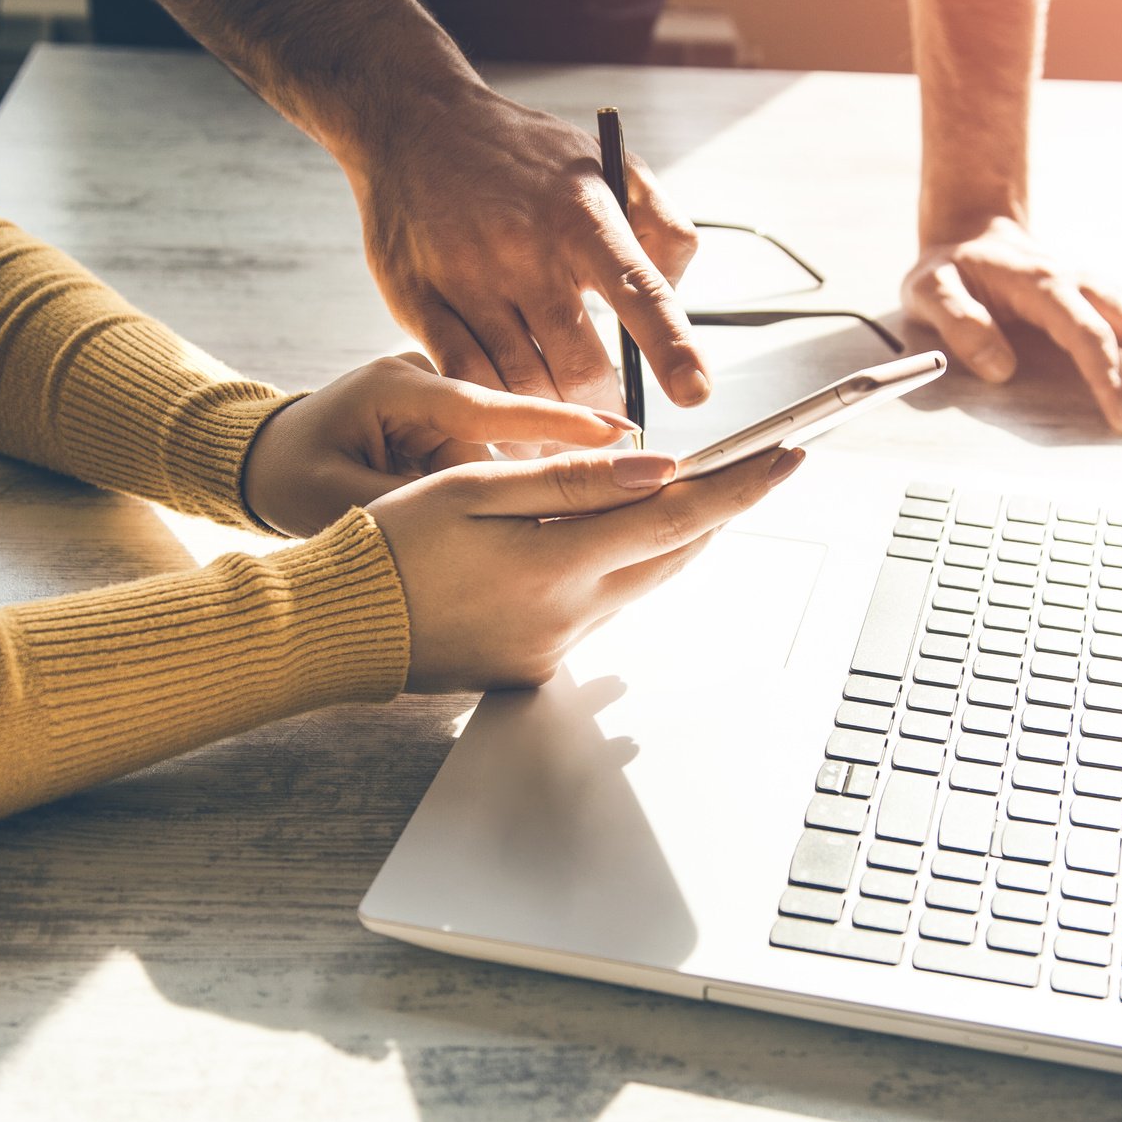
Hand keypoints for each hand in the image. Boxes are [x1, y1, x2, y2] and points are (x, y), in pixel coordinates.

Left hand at [241, 354, 634, 536]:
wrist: (263, 459)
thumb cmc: (291, 479)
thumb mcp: (338, 502)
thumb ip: (414, 509)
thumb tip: (495, 520)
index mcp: (398, 385)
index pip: (488, 405)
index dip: (557, 422)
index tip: (621, 434)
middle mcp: (427, 378)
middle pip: (505, 434)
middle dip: (530, 478)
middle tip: (571, 514)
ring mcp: (440, 395)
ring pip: (499, 451)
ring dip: (503, 495)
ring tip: (484, 538)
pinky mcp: (447, 416)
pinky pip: (486, 454)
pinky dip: (492, 491)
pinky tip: (497, 526)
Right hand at [357, 85, 709, 416]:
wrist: (413, 123)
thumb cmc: (523, 155)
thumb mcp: (606, 164)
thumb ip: (660, 225)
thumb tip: (679, 292)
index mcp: (582, 214)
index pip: (638, 286)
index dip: (670, 344)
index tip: (694, 392)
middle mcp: (524, 248)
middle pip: (578, 363)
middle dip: (605, 411)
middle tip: (617, 430)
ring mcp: (466, 278)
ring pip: (520, 383)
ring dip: (552, 425)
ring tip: (569, 437)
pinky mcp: (417, 301)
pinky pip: (463, 378)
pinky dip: (495, 414)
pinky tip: (513, 427)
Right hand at [369, 444, 805, 691]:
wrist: (331, 628)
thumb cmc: (388, 545)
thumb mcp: (472, 488)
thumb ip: (571, 478)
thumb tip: (661, 468)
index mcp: (556, 566)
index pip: (678, 518)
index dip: (741, 484)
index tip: (790, 456)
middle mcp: (569, 618)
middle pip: (672, 556)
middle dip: (717, 509)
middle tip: (754, 464)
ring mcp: (555, 649)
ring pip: (638, 582)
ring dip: (664, 537)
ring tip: (684, 489)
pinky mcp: (535, 666)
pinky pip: (599, 608)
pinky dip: (613, 567)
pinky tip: (598, 537)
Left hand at [902, 218, 1121, 438]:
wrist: (975, 233)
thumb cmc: (953, 271)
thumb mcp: (931, 291)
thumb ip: (959, 324)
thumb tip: (1000, 367)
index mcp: (1043, 284)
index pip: (1087, 332)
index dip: (1108, 378)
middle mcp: (1086, 281)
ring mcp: (1107, 287)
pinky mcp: (1118, 296)